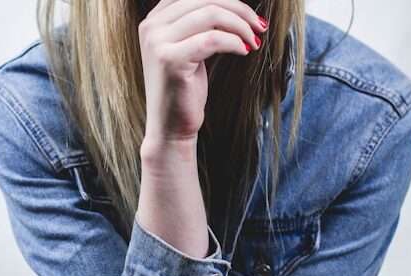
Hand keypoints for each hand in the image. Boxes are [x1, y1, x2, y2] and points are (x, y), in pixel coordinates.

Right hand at [138, 0, 268, 143]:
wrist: (170, 128)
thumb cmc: (184, 92)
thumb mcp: (189, 51)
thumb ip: (198, 25)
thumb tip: (232, 4)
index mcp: (154, 20)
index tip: (249, 14)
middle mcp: (151, 27)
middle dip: (239, 9)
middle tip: (259, 26)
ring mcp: (158, 42)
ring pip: (210, 14)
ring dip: (240, 25)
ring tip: (254, 40)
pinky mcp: (171, 60)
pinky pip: (212, 39)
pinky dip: (234, 42)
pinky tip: (244, 51)